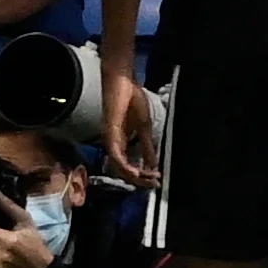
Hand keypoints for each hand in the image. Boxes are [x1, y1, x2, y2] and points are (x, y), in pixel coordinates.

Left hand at [101, 70, 158, 189]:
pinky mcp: (109, 133)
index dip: (142, 176)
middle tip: (155, 184)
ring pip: (119, 167)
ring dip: (135, 176)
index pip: (129, 167)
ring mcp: (110, 139)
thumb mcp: (145, 128)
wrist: (123, 82)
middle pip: (123, 171)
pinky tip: (137, 171)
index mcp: (121, 143)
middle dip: (140, 180)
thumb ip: (147, 147)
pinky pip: (116, 155)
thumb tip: (153, 165)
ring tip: (150, 179)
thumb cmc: (132, 100)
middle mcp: (113, 144)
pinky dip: (126, 166)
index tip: (157, 179)